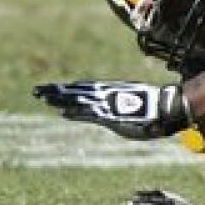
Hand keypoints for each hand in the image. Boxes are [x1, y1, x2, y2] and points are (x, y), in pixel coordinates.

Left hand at [33, 80, 190, 139]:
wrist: (167, 108)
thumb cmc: (155, 110)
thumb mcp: (135, 108)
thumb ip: (123, 109)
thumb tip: (122, 111)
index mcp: (109, 92)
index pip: (82, 89)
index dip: (66, 90)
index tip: (51, 89)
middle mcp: (105, 95)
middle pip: (75, 92)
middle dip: (55, 92)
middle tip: (36, 91)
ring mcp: (107, 104)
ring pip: (78, 100)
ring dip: (59, 99)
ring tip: (41, 97)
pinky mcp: (111, 115)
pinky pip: (89, 113)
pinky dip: (75, 112)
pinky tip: (62, 111)